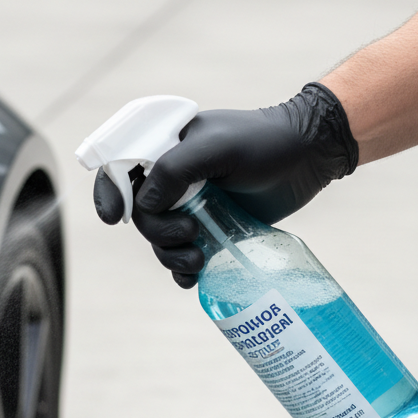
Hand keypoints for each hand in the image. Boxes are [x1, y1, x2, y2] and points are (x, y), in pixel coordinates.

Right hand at [94, 82, 357, 287]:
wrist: (308, 157)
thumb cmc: (264, 142)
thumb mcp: (217, 147)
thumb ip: (175, 170)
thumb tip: (143, 206)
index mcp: (164, 151)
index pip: (119, 171)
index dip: (108, 195)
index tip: (113, 218)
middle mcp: (171, 181)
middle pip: (140, 217)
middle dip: (158, 233)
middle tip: (190, 232)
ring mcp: (189, 207)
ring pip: (159, 242)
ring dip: (171, 257)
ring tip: (199, 257)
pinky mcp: (209, 231)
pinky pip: (182, 259)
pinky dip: (183, 272)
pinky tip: (196, 275)